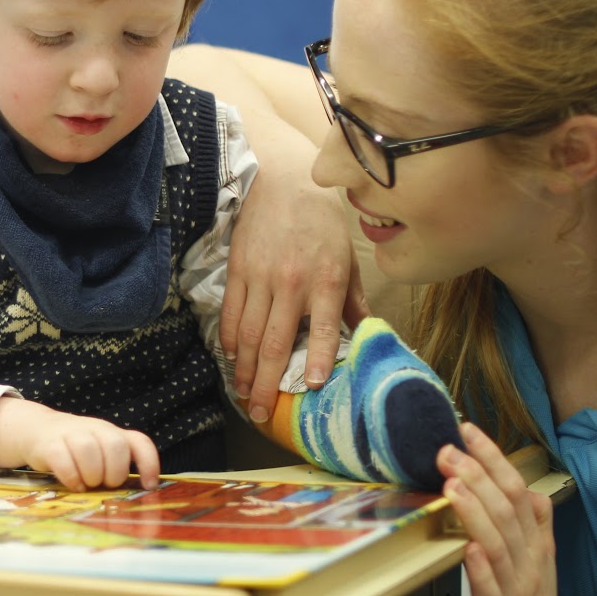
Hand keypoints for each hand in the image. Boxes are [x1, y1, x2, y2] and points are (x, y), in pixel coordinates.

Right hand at [0, 396, 158, 490]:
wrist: (37, 430)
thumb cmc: (75, 449)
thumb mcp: (99, 451)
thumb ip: (115, 466)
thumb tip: (133, 497)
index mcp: (112, 433)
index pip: (139, 442)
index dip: (149, 464)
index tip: (148, 486)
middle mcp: (95, 429)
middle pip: (115, 445)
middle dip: (114, 472)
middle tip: (104, 484)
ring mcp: (72, 433)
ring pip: (88, 450)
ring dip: (91, 474)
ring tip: (87, 484)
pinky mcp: (50, 443)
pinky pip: (63, 459)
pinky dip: (71, 477)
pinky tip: (74, 484)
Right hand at [223, 159, 366, 419]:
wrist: (283, 182)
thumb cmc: (322, 223)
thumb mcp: (349, 259)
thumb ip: (355, 301)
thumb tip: (368, 336)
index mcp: (327, 281)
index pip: (323, 329)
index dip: (315, 360)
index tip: (310, 387)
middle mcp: (292, 283)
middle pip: (274, 343)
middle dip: (266, 382)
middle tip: (261, 412)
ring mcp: (260, 278)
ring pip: (247, 334)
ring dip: (243, 369)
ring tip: (242, 394)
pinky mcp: (238, 270)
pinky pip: (230, 313)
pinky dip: (228, 340)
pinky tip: (230, 358)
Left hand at [438, 422, 575, 595]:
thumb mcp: (538, 560)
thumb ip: (534, 525)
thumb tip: (527, 488)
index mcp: (534, 543)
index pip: (517, 490)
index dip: (494, 459)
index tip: (468, 430)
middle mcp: (527, 561)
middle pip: (507, 511)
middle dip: (478, 475)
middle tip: (448, 449)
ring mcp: (514, 589)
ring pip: (498, 544)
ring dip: (475, 512)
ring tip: (453, 484)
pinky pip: (490, 589)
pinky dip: (480, 567)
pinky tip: (467, 548)